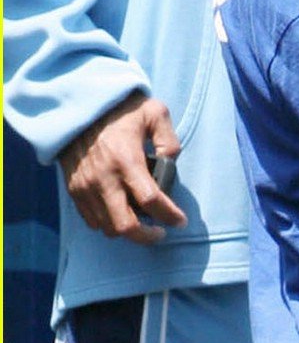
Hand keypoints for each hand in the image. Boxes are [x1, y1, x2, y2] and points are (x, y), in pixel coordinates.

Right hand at [58, 91, 186, 244]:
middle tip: (161, 232)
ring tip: (144, 222)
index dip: (169, 215)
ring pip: (107, 228)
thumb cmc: (123, 109)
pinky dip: (108, 224)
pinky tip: (122, 213)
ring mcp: (86, 187)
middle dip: (147, 237)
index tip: (181, 221)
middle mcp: (104, 179)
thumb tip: (170, 166)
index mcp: (127, 159)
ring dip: (128, 231)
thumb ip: (169, 140)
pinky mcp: (74, 190)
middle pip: (125, 226)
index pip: (151, 200)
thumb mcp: (155, 113)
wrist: (81, 106)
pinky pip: (91, 220)